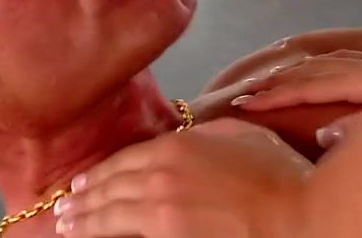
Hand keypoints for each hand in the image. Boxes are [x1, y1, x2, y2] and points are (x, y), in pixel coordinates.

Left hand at [52, 119, 308, 237]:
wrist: (298, 216)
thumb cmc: (280, 175)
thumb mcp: (243, 136)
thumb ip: (206, 134)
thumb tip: (185, 135)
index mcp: (176, 146)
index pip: (124, 160)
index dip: (99, 173)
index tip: (82, 184)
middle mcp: (159, 176)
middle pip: (110, 188)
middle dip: (83, 200)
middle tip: (63, 209)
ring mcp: (160, 212)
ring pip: (110, 216)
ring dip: (84, 221)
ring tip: (66, 227)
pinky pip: (127, 236)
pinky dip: (106, 235)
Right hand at [232, 50, 361, 110]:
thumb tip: (322, 135)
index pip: (309, 87)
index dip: (274, 97)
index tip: (242, 107)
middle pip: (307, 67)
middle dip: (269, 79)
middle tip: (234, 94)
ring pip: (320, 59)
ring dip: (286, 69)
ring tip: (258, 83)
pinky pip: (336, 58)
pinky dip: (311, 63)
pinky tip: (303, 70)